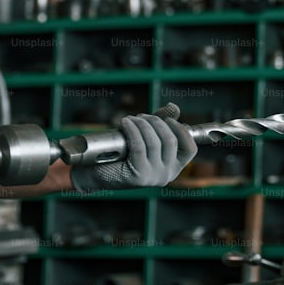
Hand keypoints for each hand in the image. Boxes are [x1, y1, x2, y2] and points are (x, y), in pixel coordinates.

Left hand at [70, 103, 197, 191]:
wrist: (93, 171)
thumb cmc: (119, 153)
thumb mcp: (144, 137)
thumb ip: (160, 124)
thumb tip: (174, 107)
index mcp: (173, 167)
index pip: (190, 149)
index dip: (182, 130)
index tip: (168, 119)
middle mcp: (166, 175)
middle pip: (170, 140)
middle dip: (156, 122)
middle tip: (141, 116)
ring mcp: (153, 177)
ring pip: (155, 142)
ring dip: (142, 124)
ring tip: (131, 119)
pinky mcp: (138, 176)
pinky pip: (139, 146)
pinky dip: (132, 130)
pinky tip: (124, 123)